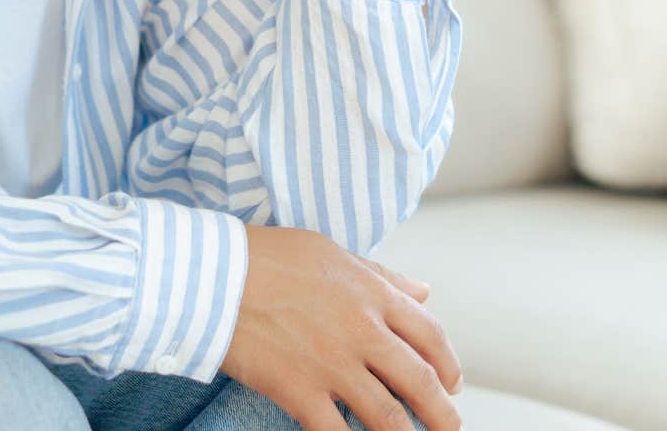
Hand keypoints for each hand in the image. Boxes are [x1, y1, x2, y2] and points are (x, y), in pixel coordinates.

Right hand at [221, 222, 462, 430]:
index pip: (430, 335)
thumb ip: (382, 276)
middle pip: (421, 381)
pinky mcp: (299, 391)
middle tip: (449, 428)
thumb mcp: (333, 254)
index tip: (453, 383)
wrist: (213, 275)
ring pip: (389, 416)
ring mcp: (333, 364)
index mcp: (373, 294)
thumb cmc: (269, 257)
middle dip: (443, 413)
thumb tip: (423, 290)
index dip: (449, 365)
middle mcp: (362, 331)